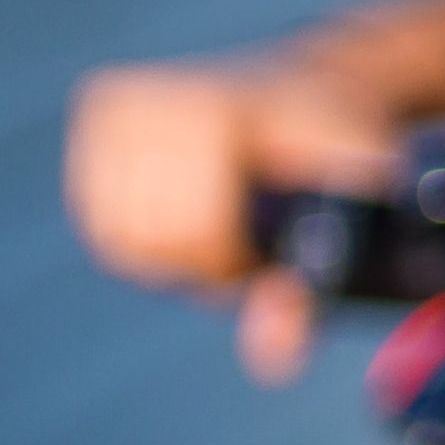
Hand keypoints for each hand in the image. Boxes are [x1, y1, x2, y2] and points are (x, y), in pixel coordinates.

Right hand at [68, 48, 411, 382]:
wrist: (312, 83)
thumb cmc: (337, 149)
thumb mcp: (348, 211)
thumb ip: (310, 287)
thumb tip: (273, 361)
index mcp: (212, 109)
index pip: (189, 232)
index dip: (227, 261)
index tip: (264, 249)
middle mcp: (150, 97)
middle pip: (149, 242)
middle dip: (201, 261)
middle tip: (248, 241)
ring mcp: (117, 103)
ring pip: (118, 240)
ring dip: (171, 254)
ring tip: (225, 221)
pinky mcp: (97, 114)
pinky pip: (103, 220)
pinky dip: (145, 236)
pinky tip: (188, 208)